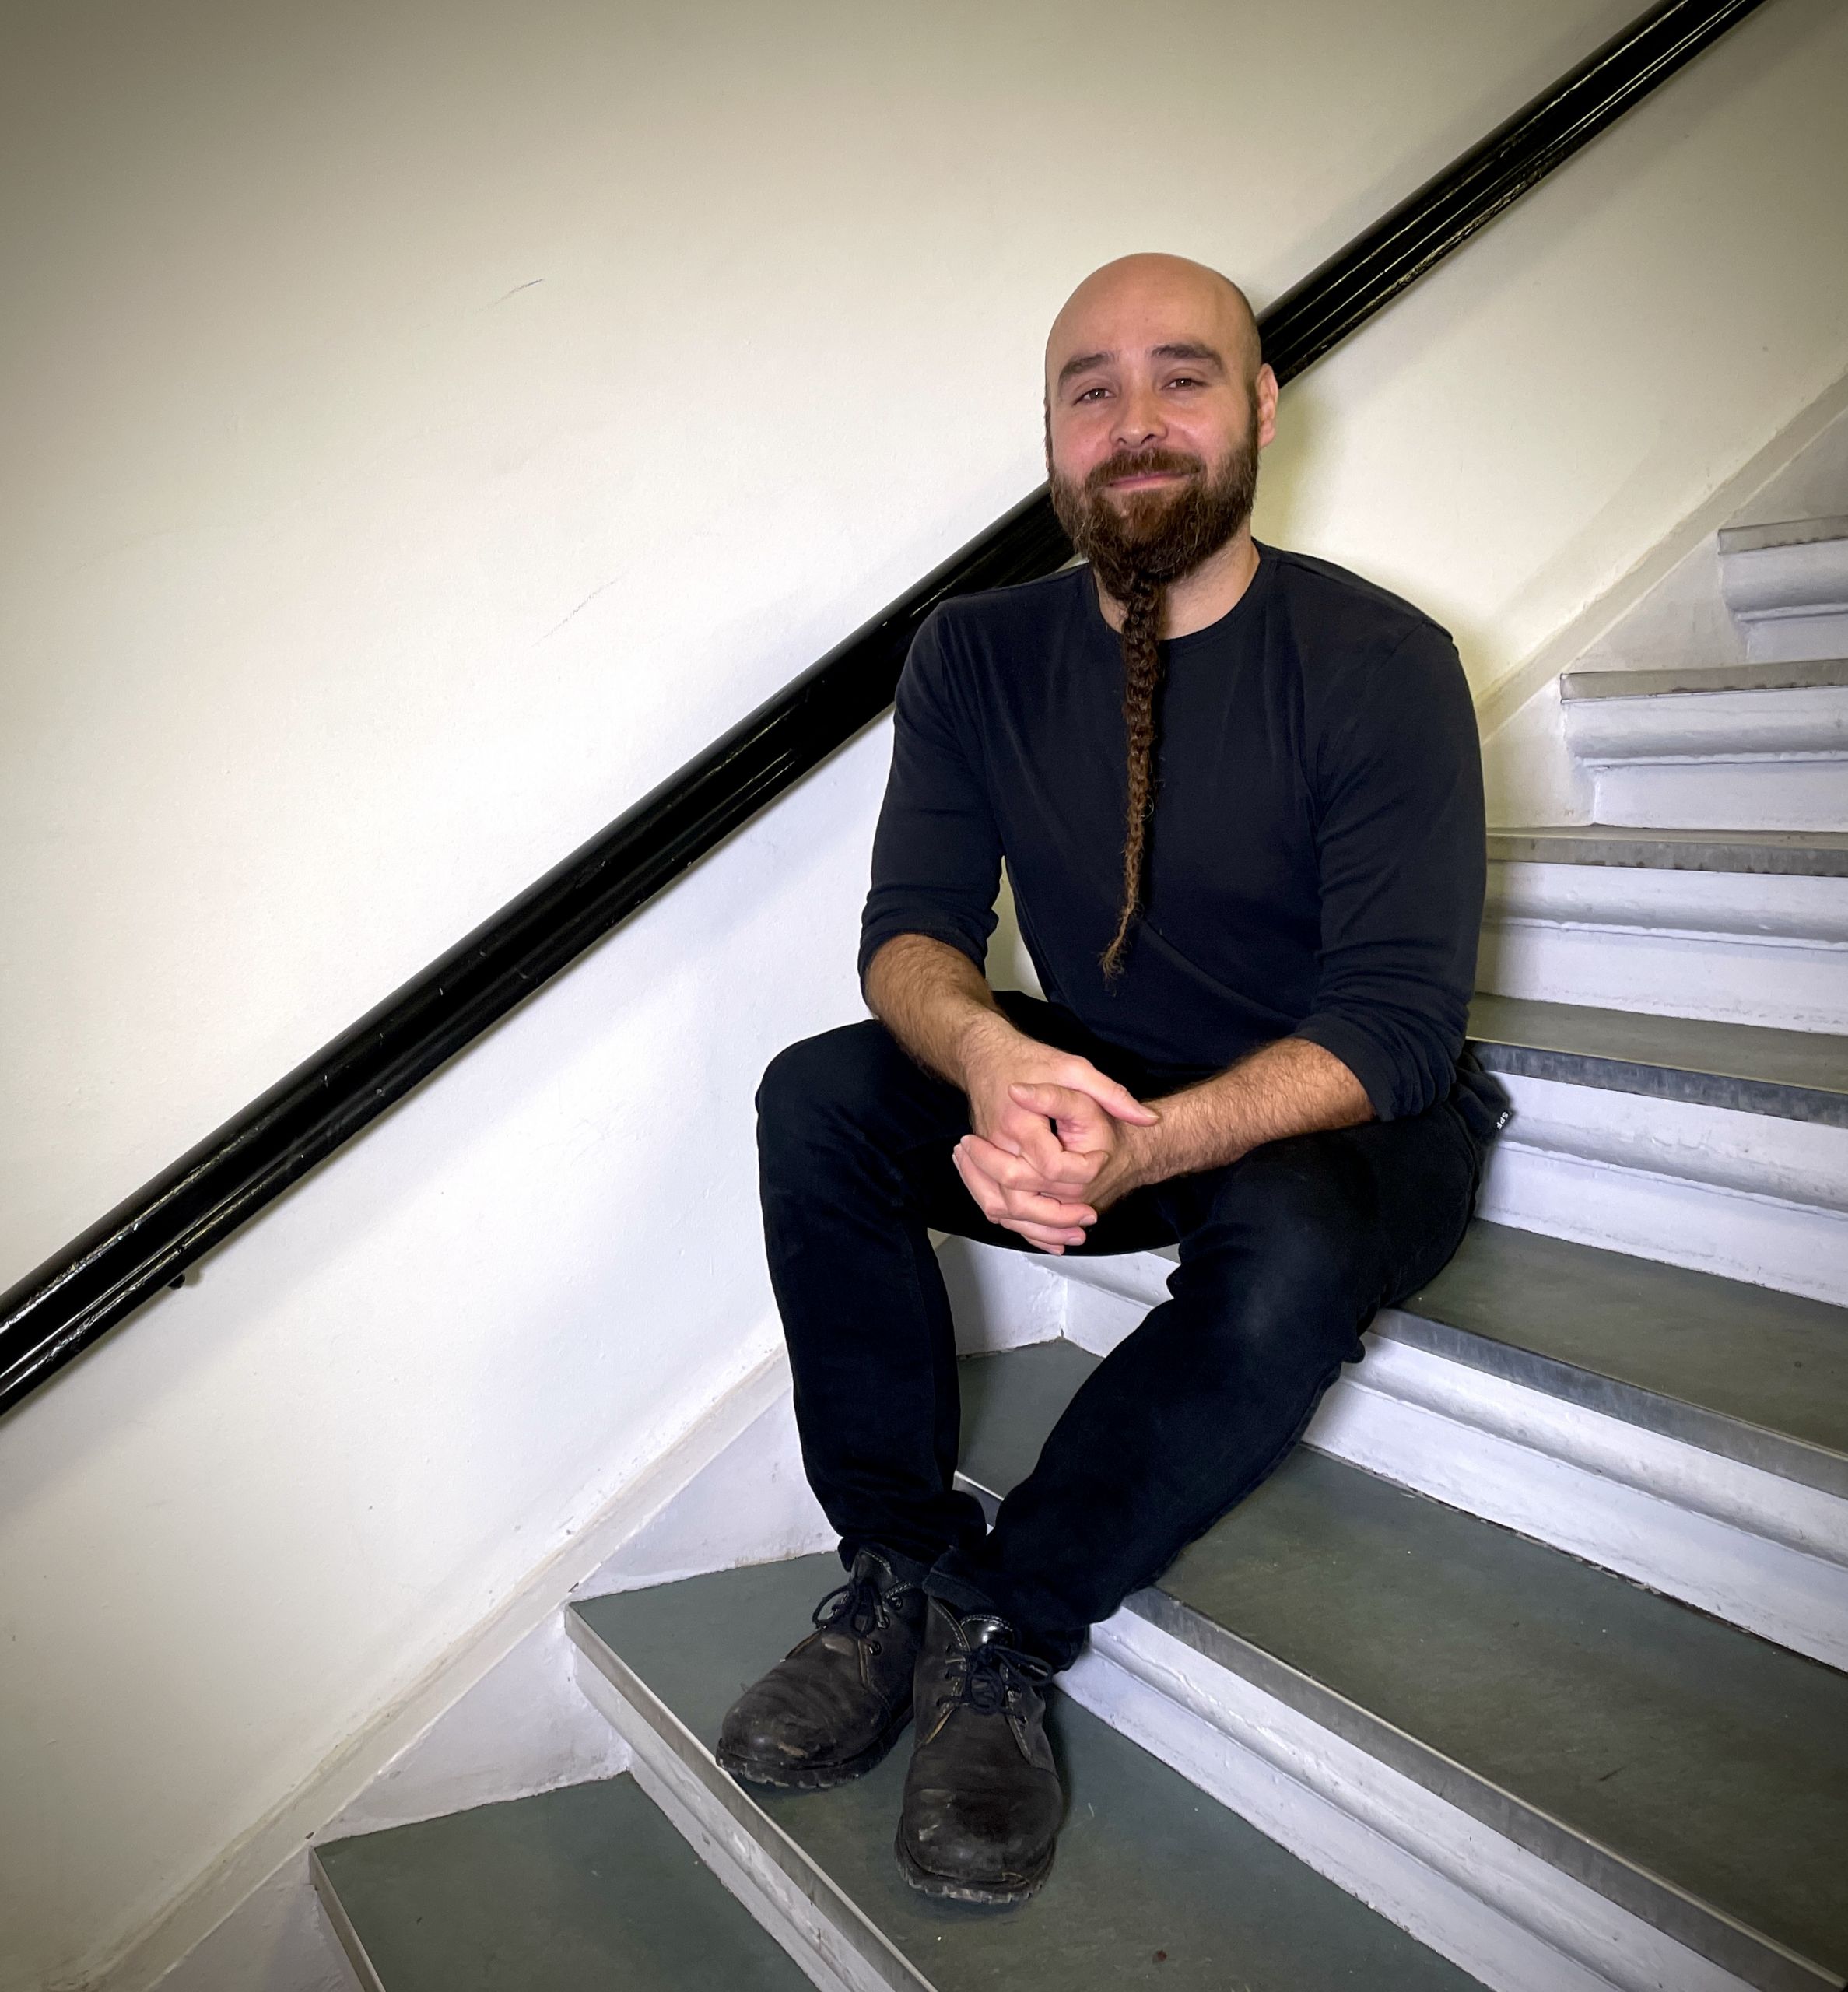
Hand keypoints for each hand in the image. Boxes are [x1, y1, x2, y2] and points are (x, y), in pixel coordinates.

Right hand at [952, 1022, 1158, 1252]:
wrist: (985, 1055)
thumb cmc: (1029, 1060)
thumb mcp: (1076, 1068)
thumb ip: (1111, 1093)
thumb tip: (1147, 1117)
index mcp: (1021, 1122)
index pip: (1051, 1165)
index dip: (1082, 1170)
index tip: (1102, 1161)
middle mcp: (999, 1143)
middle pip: (1021, 1198)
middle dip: (1058, 1216)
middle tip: (1090, 1216)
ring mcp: (988, 1156)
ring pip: (1002, 1208)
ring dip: (1037, 1228)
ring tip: (1072, 1235)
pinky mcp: (982, 1164)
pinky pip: (993, 1204)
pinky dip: (1018, 1224)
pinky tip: (1046, 1235)